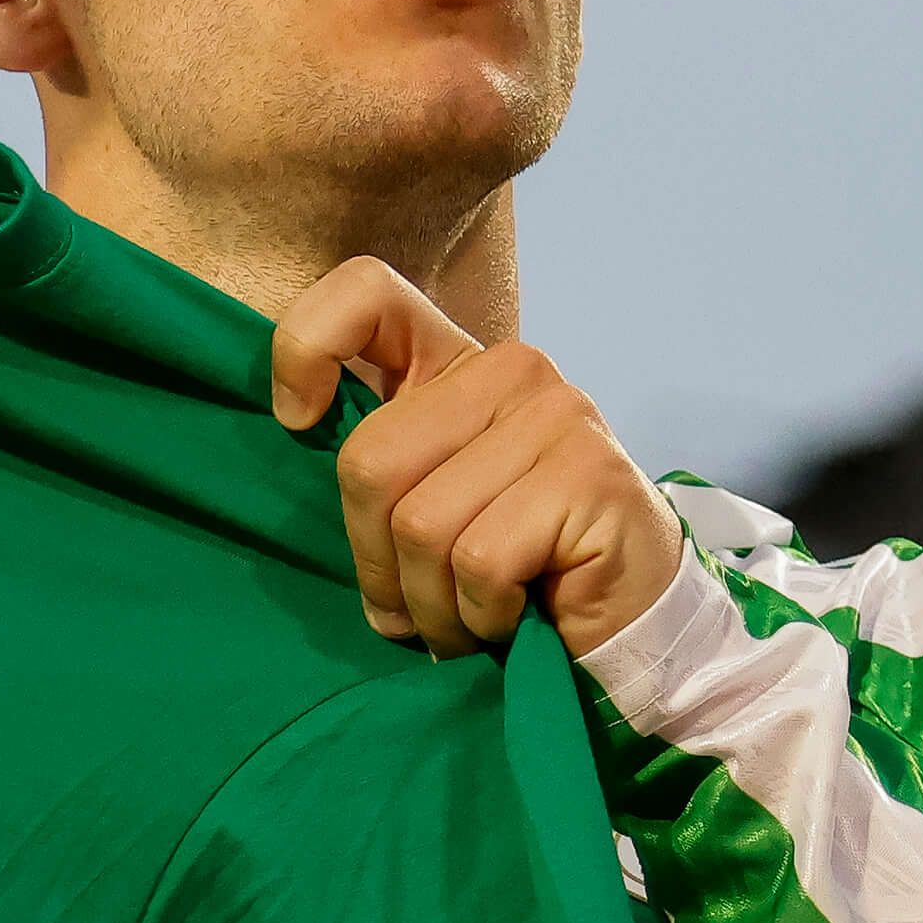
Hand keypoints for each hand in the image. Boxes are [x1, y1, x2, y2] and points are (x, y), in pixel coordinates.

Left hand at [267, 258, 689, 661]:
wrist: (629, 628)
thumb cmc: (513, 572)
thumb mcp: (428, 506)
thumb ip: (375, 468)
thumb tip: (293, 425)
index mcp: (456, 365)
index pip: (365, 294)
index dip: (305, 348)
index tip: (296, 421)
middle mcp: (510, 370)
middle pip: (370, 460)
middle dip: (376, 562)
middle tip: (414, 608)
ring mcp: (557, 414)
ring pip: (422, 524)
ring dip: (431, 605)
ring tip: (468, 620)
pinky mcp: (591, 474)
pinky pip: (480, 561)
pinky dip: (481, 614)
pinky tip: (514, 618)